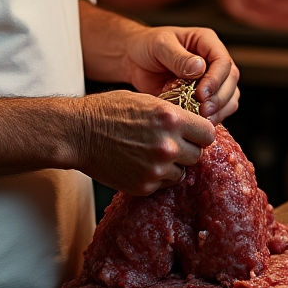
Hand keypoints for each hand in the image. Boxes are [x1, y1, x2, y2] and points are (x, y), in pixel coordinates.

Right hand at [75, 89, 215, 194]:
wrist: (79, 133)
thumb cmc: (110, 110)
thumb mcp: (147, 101)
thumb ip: (173, 115)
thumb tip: (194, 125)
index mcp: (171, 118)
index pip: (208, 133)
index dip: (201, 133)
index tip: (193, 132)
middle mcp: (168, 145)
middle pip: (197, 155)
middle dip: (188, 149)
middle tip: (171, 143)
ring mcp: (156, 168)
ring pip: (182, 172)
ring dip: (173, 165)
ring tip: (153, 153)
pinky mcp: (144, 186)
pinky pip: (164, 184)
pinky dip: (157, 176)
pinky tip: (141, 163)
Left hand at [121, 25, 239, 124]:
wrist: (135, 60)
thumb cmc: (147, 46)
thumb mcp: (159, 45)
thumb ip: (178, 56)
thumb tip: (200, 67)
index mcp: (207, 42)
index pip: (223, 61)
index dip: (216, 79)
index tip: (201, 94)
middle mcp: (213, 61)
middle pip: (230, 81)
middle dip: (219, 98)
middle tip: (202, 111)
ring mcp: (211, 80)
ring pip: (229, 97)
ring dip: (219, 110)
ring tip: (201, 119)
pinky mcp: (204, 97)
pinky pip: (218, 110)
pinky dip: (213, 118)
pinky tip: (198, 122)